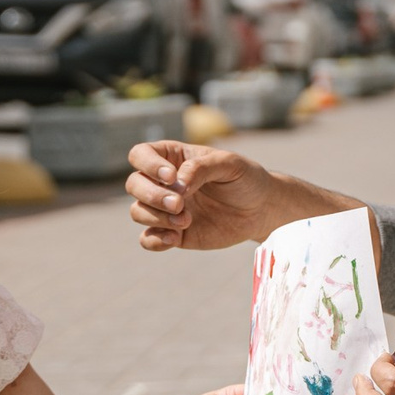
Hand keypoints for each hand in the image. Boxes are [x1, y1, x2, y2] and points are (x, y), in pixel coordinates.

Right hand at [127, 141, 279, 250]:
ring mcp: (166, 209)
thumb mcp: (230, 164)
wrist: (260, 210)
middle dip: (152, 195)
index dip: (148, 165)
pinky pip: (147, 239)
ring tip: (187, 220)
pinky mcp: (173, 233)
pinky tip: (175, 238)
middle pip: (134, 184)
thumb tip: (176, 184)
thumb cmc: (245, 179)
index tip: (171, 176)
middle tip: (180, 204)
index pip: (140, 154)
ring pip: (138, 211)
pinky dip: (154, 240)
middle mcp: (163, 183)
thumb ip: (202, 167)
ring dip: (157, 217)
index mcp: (173, 158)